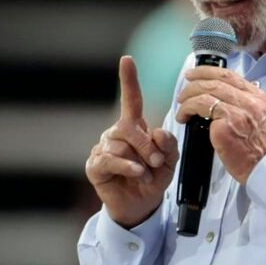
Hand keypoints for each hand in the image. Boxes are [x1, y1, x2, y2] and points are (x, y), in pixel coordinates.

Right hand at [86, 56, 178, 227]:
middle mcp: (116, 133)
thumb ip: (168, 144)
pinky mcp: (94, 165)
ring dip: (140, 161)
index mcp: (135, 127)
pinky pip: (110, 159)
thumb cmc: (154, 178)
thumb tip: (156, 132)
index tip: (127, 60)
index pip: (132, 99)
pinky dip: (128, 167)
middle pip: (130, 126)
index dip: (129, 79)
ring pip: (121, 145)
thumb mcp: (170, 160)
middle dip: (148, 146)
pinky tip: (135, 174)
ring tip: (144, 174)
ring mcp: (103, 148)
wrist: (141, 205)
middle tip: (158, 163)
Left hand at [175, 66, 265, 184]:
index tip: (195, 75)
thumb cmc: (261, 149)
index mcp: (258, 96)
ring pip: (206, 91)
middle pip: (216, 80)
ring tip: (181, 106)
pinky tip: (184, 118)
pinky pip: (200, 107)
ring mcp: (238, 110)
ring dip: (188, 97)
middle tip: (183, 91)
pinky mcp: (226, 123)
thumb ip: (245, 106)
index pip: (229, 75)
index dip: (208, 72)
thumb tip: (222, 100)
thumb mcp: (259, 119)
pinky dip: (187, 109)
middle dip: (194, 82)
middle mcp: (249, 99)